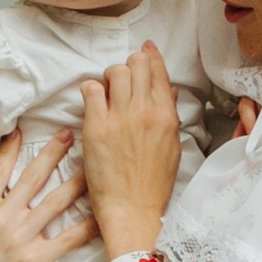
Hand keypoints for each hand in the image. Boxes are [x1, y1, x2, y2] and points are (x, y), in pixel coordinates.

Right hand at [0, 126, 95, 261]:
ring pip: (57, 200)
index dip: (13, 146)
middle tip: (70, 134)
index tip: (24, 129)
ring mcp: (19, 237)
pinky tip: (102, 213)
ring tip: (94, 166)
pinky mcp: (36, 260)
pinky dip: (88, 224)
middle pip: (33, 176)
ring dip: (79, 180)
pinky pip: (70, 236)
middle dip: (54, 151)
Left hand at [81, 46, 182, 259]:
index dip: (149, 56)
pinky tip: (93, 102)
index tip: (144, 50)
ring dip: (109, 76)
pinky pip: (90, 89)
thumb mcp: (171, 147)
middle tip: (122, 80)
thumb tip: (169, 90)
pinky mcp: (96, 127)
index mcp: (166, 116)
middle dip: (129, 66)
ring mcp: (120, 117)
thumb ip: (169, 114)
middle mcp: (145, 111)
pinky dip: (90, 89)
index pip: (158, 71)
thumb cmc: (153, 185)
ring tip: (107, 92)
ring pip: (114, 71)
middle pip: (136, 64)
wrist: (132, 210)